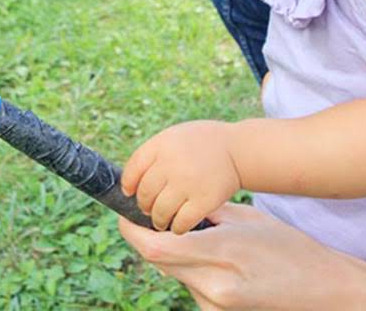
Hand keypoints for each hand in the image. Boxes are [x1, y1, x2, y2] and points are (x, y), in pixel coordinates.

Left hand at [120, 205, 365, 310]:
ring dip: (175, 255)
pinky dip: (192, 271)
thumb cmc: (289, 247)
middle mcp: (213, 286)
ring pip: (174, 274)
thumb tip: (170, 209)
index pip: (156, 246)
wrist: (323, 289)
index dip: (131, 230)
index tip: (123, 213)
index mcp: (222, 254)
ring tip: (202, 239)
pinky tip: (217, 260)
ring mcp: (215, 306)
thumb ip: (206, 217)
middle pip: (159, 261)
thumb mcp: (247, 219)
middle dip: (150, 238)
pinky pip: (191, 288)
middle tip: (149, 216)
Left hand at [122, 121, 241, 233]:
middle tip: (149, 209)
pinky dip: (176, 227)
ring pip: (159, 212)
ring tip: (162, 220)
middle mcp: (172, 163)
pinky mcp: (204, 200)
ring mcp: (188, 183)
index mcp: (161, 145)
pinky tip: (179, 225)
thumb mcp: (173, 138)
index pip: (132, 171)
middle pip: (145, 195)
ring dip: (158, 220)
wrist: (237, 149)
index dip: (129, 185)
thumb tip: (128, 186)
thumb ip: (151, 157)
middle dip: (144, 205)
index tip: (131, 192)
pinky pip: (181, 223)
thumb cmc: (200, 145)